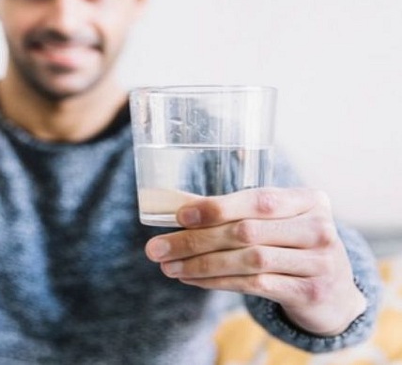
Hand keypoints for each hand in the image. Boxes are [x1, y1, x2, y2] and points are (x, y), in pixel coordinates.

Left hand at [144, 187, 365, 335]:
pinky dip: (217, 282)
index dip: (218, 207)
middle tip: (157, 248)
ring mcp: (319, 262)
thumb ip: (237, 211)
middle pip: (247, 232)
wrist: (334, 292)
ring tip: (168, 266)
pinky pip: (254, 286)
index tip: (180, 215)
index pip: (259, 200)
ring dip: (200, 264)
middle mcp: (319, 228)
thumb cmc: (291, 245)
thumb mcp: (275, 221)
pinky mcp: (310, 292)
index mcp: (309, 200)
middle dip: (195, 240)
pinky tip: (191, 279)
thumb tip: (178, 207)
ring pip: (248, 261)